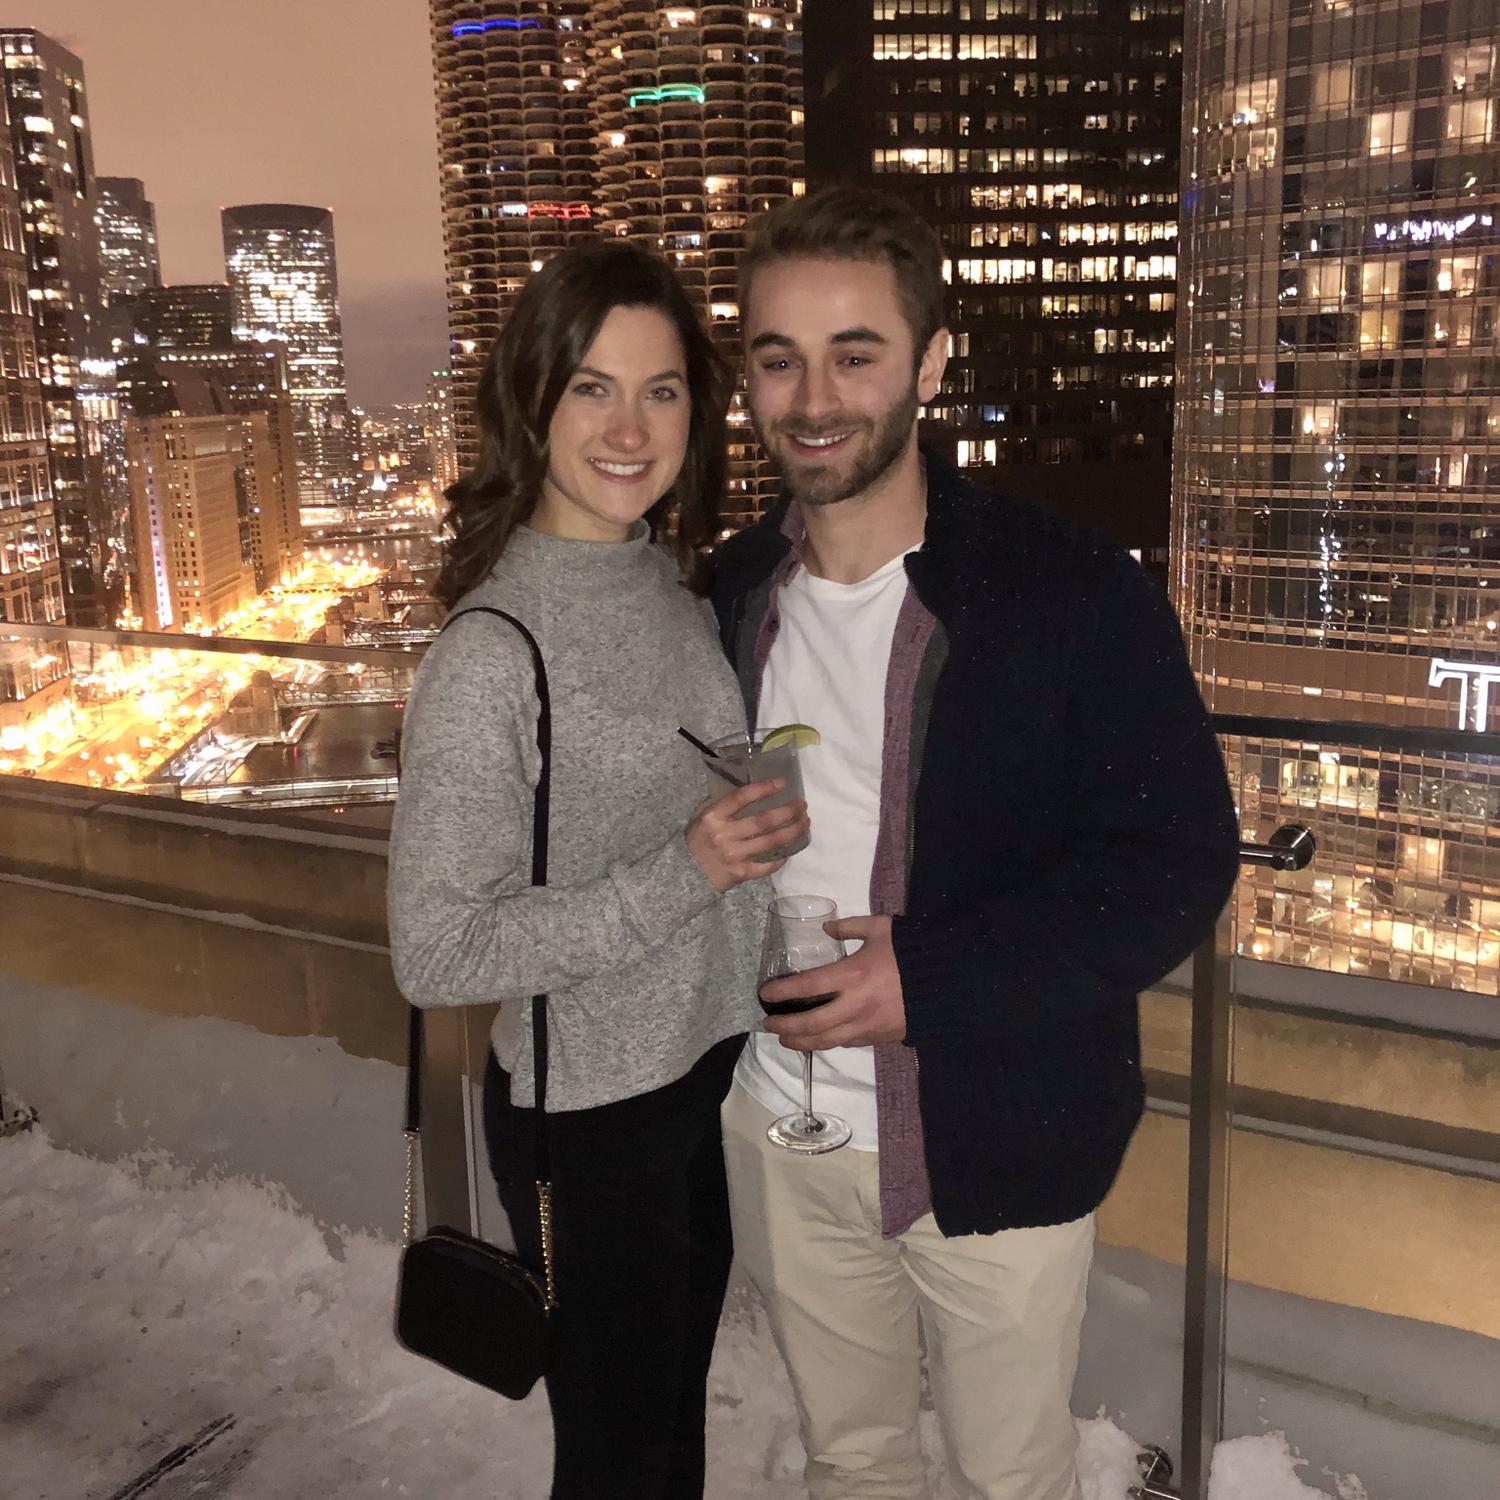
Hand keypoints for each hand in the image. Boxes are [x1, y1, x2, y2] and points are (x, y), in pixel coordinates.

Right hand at [686, 779, 809, 891]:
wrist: (686, 872)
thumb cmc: (698, 838)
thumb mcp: (704, 815)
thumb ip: (725, 804)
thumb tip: (755, 790)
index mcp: (714, 816)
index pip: (742, 798)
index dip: (764, 789)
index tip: (782, 783)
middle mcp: (724, 834)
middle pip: (763, 821)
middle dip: (787, 812)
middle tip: (802, 805)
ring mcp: (733, 855)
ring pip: (770, 842)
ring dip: (791, 831)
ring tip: (804, 823)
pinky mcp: (740, 873)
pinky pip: (766, 865)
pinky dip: (780, 858)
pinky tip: (790, 850)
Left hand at [760, 916, 905, 1048]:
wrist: (951, 980)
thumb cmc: (913, 950)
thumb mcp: (880, 928)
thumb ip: (849, 926)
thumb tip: (827, 929)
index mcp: (852, 975)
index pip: (806, 987)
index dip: (781, 992)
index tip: (764, 993)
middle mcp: (855, 1005)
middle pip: (810, 1024)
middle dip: (785, 1027)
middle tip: (769, 1025)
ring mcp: (868, 1026)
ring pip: (827, 1041)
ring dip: (802, 1042)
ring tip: (786, 1040)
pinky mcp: (881, 1037)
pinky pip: (849, 1043)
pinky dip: (830, 1042)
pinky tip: (821, 1039)